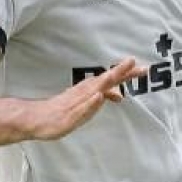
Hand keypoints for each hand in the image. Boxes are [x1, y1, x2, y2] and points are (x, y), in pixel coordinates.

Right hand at [28, 58, 146, 139]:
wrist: (38, 119)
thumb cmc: (64, 109)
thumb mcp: (88, 104)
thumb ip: (102, 97)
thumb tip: (118, 94)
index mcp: (89, 89)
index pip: (111, 79)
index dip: (126, 72)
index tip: (143, 68)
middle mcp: (84, 92)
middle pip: (104, 80)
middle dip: (119, 72)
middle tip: (134, 62)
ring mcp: (76, 103)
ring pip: (93, 90)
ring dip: (106, 81)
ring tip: (118, 72)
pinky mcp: (69, 115)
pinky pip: (81, 108)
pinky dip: (90, 102)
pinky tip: (99, 96)